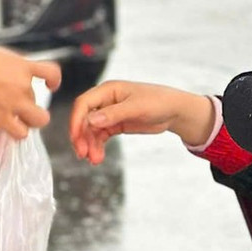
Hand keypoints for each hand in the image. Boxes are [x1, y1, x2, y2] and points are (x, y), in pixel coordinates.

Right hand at [0, 42, 62, 139]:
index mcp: (20, 64)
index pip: (50, 72)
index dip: (52, 80)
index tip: (50, 84)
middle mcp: (23, 83)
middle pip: (37, 99)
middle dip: (28, 104)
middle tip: (17, 107)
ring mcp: (16, 102)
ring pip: (38, 119)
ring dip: (29, 121)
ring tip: (18, 123)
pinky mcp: (4, 118)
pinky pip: (22, 132)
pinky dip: (18, 133)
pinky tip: (13, 133)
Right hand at [68, 81, 214, 165]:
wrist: (175, 111)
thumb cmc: (159, 102)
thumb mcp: (137, 108)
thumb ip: (114, 114)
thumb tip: (91, 120)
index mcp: (108, 90)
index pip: (83, 104)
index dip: (76, 121)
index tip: (76, 138)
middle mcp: (105, 101)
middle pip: (84, 119)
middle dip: (82, 137)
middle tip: (83, 154)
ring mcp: (109, 114)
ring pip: (91, 130)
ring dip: (90, 145)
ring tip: (94, 160)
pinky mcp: (115, 125)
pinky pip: (100, 136)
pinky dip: (97, 147)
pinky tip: (98, 157)